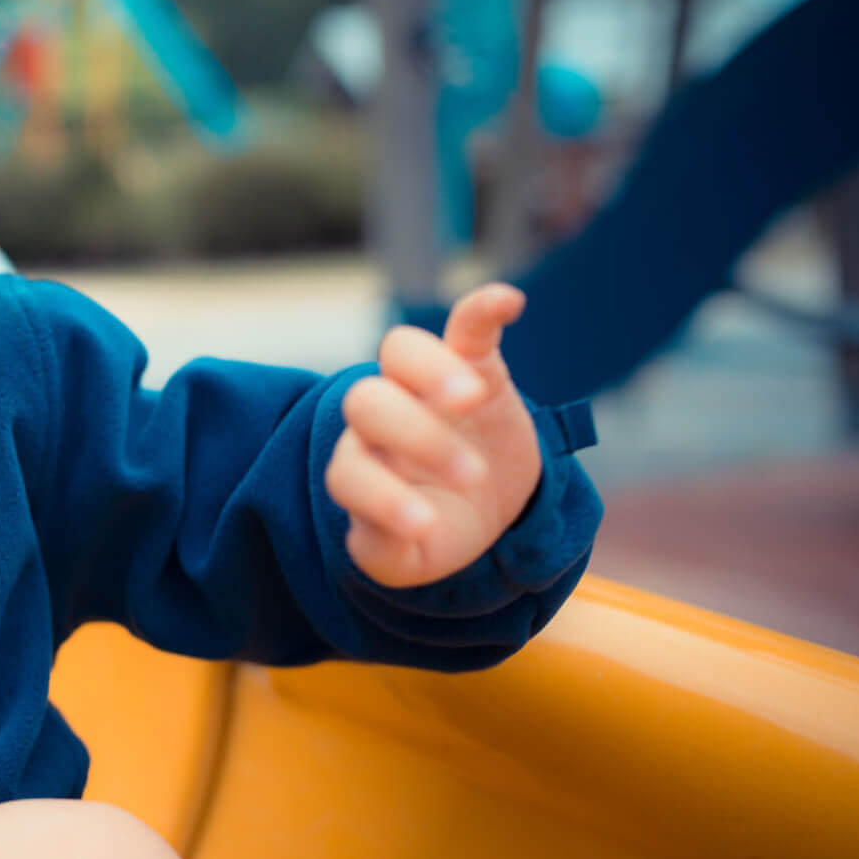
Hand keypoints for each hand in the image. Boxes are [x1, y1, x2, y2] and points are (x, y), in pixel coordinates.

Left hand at [324, 283, 540, 587]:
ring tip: (471, 399)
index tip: (425, 525)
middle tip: (472, 476)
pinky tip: (510, 302)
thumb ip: (390, 554)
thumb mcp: (411, 556)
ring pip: (400, 350)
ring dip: (433, 372)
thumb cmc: (437, 529)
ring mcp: (421, 386)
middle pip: (367, 402)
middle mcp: (379, 421)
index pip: (348, 470)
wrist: (478, 503)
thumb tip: (401, 537)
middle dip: (417, 436)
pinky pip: (465, 323)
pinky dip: (483, 306)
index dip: (380, 496)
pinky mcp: (470, 362)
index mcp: (360, 470)